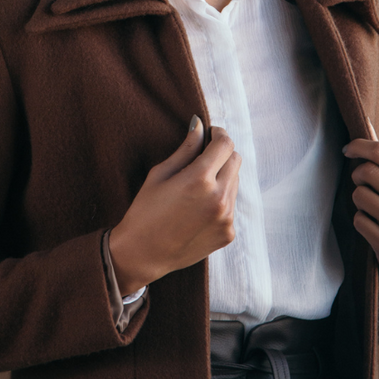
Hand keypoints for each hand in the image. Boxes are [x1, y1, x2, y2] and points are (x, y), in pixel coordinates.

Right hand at [108, 119, 240, 295]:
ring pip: (235, 182)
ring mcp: (226, 218)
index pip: (225, 144)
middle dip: (222, 153)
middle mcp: (219, 198)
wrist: (143, 253)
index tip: (210, 134)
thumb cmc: (145, 210)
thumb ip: (186, 148)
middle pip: (235, 160)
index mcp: (200, 179)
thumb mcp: (161, 174)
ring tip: (198, 185)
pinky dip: (221, 199)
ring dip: (222, 176)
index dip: (218, 134)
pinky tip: (199, 206)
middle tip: (204, 156)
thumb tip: (200, 125)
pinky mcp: (228, 234)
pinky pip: (231, 206)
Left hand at [343, 138, 378, 294]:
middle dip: (358, 176)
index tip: (347, 150)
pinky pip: (358, 220)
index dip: (358, 146)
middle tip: (363, 183)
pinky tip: (375, 227)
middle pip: (366, 172)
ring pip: (359, 196)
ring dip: (359, 201)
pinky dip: (361, 221)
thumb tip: (364, 121)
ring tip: (373, 208)